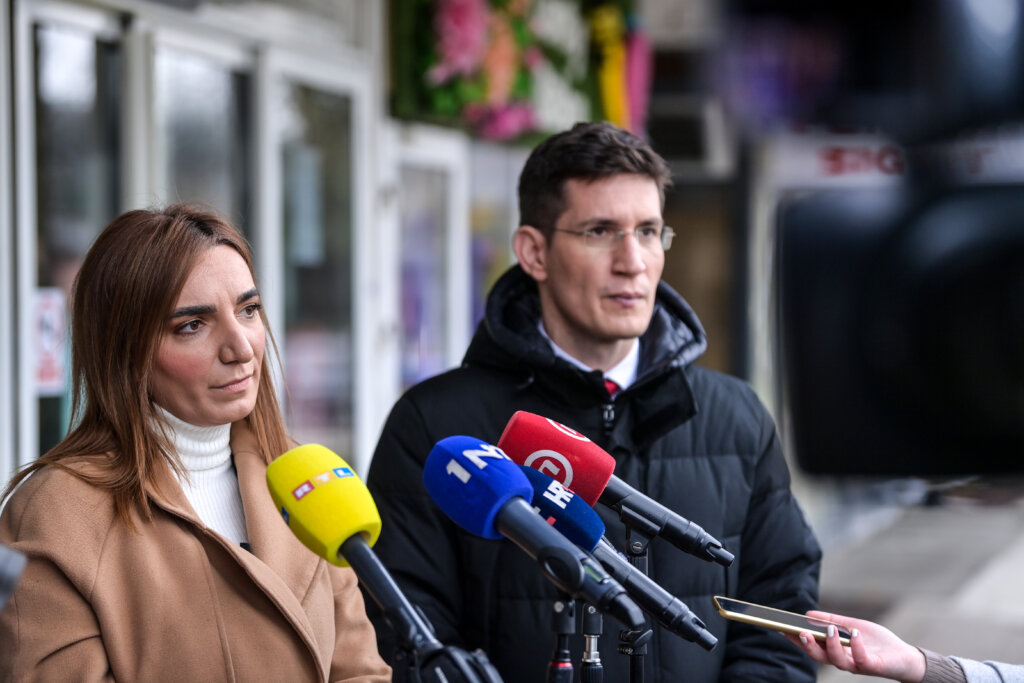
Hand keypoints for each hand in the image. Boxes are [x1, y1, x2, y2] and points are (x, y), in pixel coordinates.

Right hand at [784, 610, 926, 682]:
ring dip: (831, 644)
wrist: (905, 657)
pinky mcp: (872, 666)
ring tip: (831, 629)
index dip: (796, 639)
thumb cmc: (878, 643)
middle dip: (809, 646)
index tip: (782, 628)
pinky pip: (860, 659)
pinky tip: (854, 634)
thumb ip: (832, 620)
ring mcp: (857, 665)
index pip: (812, 646)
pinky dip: (855, 646)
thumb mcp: (852, 626)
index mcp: (836, 651)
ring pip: (837, 660)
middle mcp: (843, 660)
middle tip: (801, 632)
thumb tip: (808, 613)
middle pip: (819, 657)